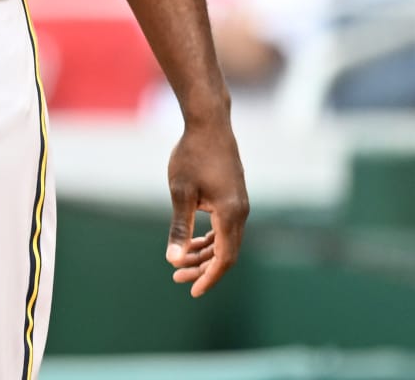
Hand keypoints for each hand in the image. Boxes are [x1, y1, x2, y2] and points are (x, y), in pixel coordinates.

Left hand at [165, 117, 247, 296]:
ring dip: (205, 253)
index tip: (192, 291)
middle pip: (226, 253)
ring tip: (181, 261)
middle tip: (177, 276)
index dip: (209, 277)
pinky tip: (193, 240)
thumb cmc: (192, 155)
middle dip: (203, 268)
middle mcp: (241, 212)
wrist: (209, 124)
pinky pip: (225, 227)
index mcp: (230, 214)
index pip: (224, 258)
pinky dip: (211, 238)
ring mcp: (240, 204)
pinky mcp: (234, 196)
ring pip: (226, 240)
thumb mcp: (180, 192)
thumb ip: (179, 228)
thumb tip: (173, 260)